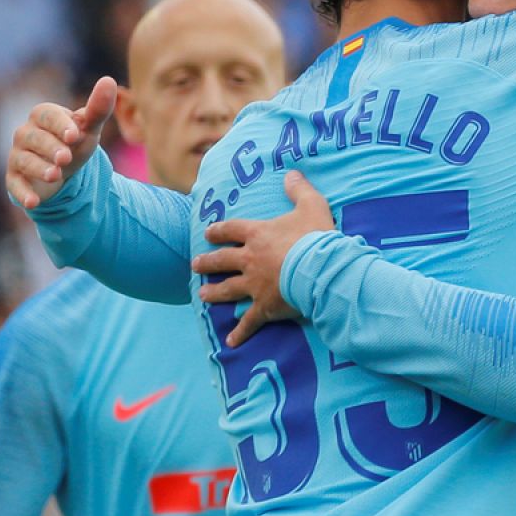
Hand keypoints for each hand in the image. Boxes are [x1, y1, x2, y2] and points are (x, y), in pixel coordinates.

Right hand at [6, 76, 118, 209]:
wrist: (63, 170)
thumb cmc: (74, 142)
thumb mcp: (88, 128)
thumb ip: (98, 108)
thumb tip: (109, 80)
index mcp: (42, 115)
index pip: (47, 115)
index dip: (60, 125)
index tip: (74, 136)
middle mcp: (25, 133)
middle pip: (34, 138)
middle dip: (50, 147)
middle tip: (65, 158)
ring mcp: (17, 155)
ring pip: (23, 160)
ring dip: (39, 168)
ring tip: (55, 175)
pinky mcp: (14, 178)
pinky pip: (14, 185)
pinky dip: (23, 193)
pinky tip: (34, 202)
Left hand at [193, 171, 333, 346]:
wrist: (319, 270)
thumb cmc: (316, 237)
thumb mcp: (312, 206)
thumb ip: (300, 189)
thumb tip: (292, 173)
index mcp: (258, 235)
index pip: (231, 230)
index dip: (219, 231)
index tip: (208, 233)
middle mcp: (250, 259)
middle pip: (222, 260)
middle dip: (207, 263)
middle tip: (195, 265)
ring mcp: (254, 285)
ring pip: (228, 289)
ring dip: (214, 293)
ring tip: (202, 296)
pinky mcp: (264, 307)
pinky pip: (249, 321)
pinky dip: (241, 332)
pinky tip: (231, 342)